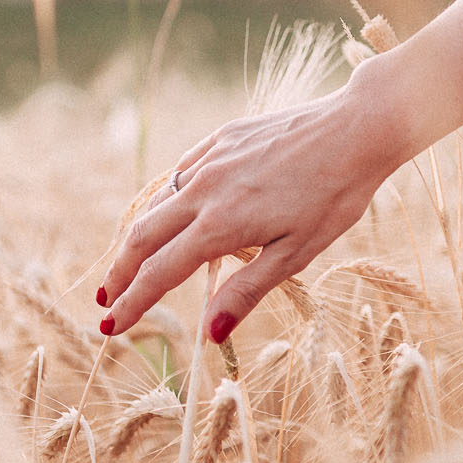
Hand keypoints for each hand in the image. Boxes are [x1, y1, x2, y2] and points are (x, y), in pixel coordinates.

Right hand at [96, 61, 417, 342]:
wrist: (356, 128)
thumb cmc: (335, 197)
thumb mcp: (296, 255)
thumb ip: (246, 291)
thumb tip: (208, 333)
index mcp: (221, 226)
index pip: (160, 273)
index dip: (133, 303)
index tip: (110, 325)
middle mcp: (205, 191)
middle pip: (143, 237)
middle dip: (120, 272)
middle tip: (105, 300)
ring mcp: (210, 160)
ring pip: (158, 203)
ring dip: (138, 238)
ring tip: (129, 264)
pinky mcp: (221, 138)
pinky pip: (181, 175)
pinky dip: (166, 201)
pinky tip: (169, 214)